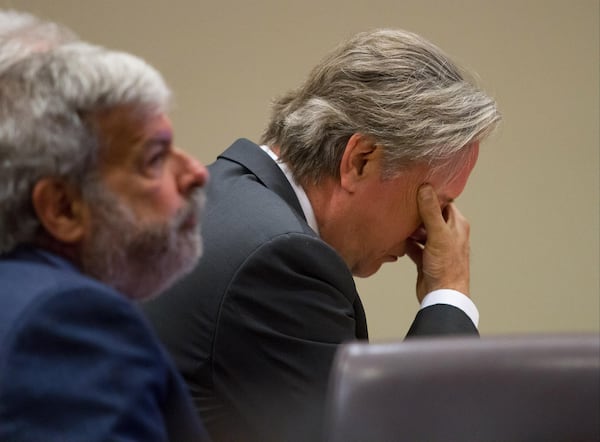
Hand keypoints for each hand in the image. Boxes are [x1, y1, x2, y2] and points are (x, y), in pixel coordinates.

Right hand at [405, 184, 469, 302]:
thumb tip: (426, 188)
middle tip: (401, 203)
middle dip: (416, 211)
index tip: (416, 187)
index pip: (444, 203)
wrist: (441, 296)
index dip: (431, 195)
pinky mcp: (426, 258)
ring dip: (410, 228)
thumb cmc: (446, 267)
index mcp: (456, 225)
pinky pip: (414, 246)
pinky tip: (397, 239)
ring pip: (421, 231)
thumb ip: (431, 211)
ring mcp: (436, 246)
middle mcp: (448, 234)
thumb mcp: (438, 235)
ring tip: (396, 220)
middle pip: (430, 216)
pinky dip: (406, 243)